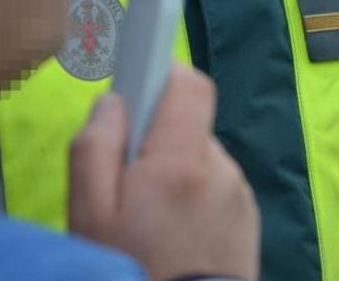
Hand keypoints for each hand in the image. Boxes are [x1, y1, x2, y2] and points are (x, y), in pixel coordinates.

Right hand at [68, 65, 259, 280]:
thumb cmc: (132, 269)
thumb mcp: (90, 214)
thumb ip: (95, 147)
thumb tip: (115, 102)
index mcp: (182, 160)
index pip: (189, 83)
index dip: (162, 76)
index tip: (139, 94)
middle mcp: (220, 168)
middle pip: (188, 125)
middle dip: (158, 141)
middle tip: (129, 185)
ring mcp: (240, 194)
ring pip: (200, 159)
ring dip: (176, 174)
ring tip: (153, 221)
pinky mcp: (248, 218)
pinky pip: (216, 188)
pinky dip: (195, 199)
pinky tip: (177, 236)